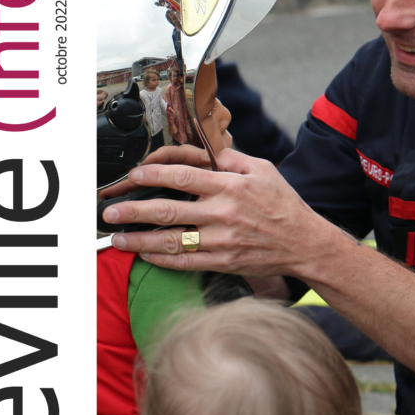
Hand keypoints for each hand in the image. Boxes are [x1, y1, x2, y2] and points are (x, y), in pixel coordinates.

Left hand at [100, 147, 329, 277]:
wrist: (304, 244)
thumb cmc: (283, 205)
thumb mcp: (262, 169)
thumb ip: (230, 159)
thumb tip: (202, 152)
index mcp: (229, 186)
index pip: (182, 177)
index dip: (152, 176)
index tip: (133, 176)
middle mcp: (223, 213)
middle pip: (168, 211)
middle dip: (133, 211)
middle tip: (109, 212)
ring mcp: (221, 241)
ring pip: (171, 241)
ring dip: (139, 239)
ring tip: (117, 237)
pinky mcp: (223, 262)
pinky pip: (185, 262)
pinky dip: (161, 260)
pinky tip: (144, 254)